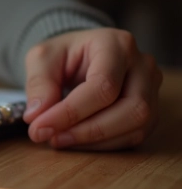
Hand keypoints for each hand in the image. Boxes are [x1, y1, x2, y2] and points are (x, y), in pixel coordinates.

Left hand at [23, 28, 161, 149]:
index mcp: (116, 44)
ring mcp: (152, 89)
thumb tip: (36, 117)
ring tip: (60, 140)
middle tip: (52, 138)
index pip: (103, 85)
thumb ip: (38, 84)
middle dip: (88, 131)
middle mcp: (143, 66)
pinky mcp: (152, 111)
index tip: (40, 127)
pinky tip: (77, 141)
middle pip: (131, 109)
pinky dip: (103, 144)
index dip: (71, 112)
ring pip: (137, 126)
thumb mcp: (41, 58)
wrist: (80, 56)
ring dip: (95, 141)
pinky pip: (134, 136)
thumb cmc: (63, 54)